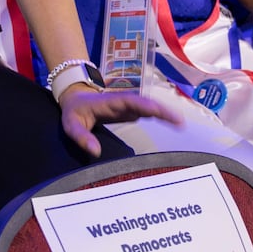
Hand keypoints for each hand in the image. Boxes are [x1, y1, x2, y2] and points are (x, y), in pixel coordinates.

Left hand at [58, 86, 181, 156]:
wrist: (76, 99)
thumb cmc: (74, 112)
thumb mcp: (71, 124)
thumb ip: (81, 137)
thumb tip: (95, 152)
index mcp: (110, 102)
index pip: (130, 101)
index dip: (145, 105)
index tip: (158, 111)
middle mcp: (123, 101)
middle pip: (145, 104)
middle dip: (162, 111)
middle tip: (179, 122)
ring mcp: (129, 106)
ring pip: (150, 108)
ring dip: (165, 114)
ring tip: (181, 124)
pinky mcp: (132, 112)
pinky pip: (149, 113)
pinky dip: (161, 117)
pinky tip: (174, 124)